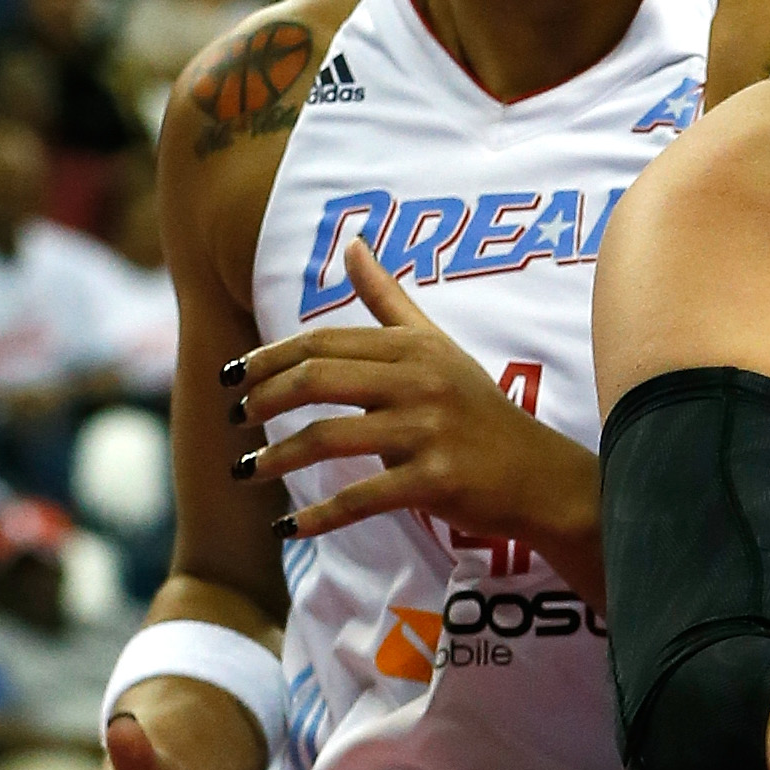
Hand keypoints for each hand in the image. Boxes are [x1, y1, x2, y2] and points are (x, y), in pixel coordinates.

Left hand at [229, 238, 580, 542]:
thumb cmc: (477, 408)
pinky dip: (317, 517)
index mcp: (415, 348)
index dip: (268, 357)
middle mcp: (421, 381)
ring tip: (245, 472)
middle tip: (234, 418)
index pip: (324, 342)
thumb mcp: (436, 346)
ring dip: (277, 458)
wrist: (537, 474)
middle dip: (263, 399)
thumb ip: (388, 299)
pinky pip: (361, 498)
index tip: (231, 377)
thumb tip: (351, 242)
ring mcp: (429, 431)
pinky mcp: (435, 481)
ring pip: (329, 440)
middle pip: (318, 380)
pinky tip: (285, 527)